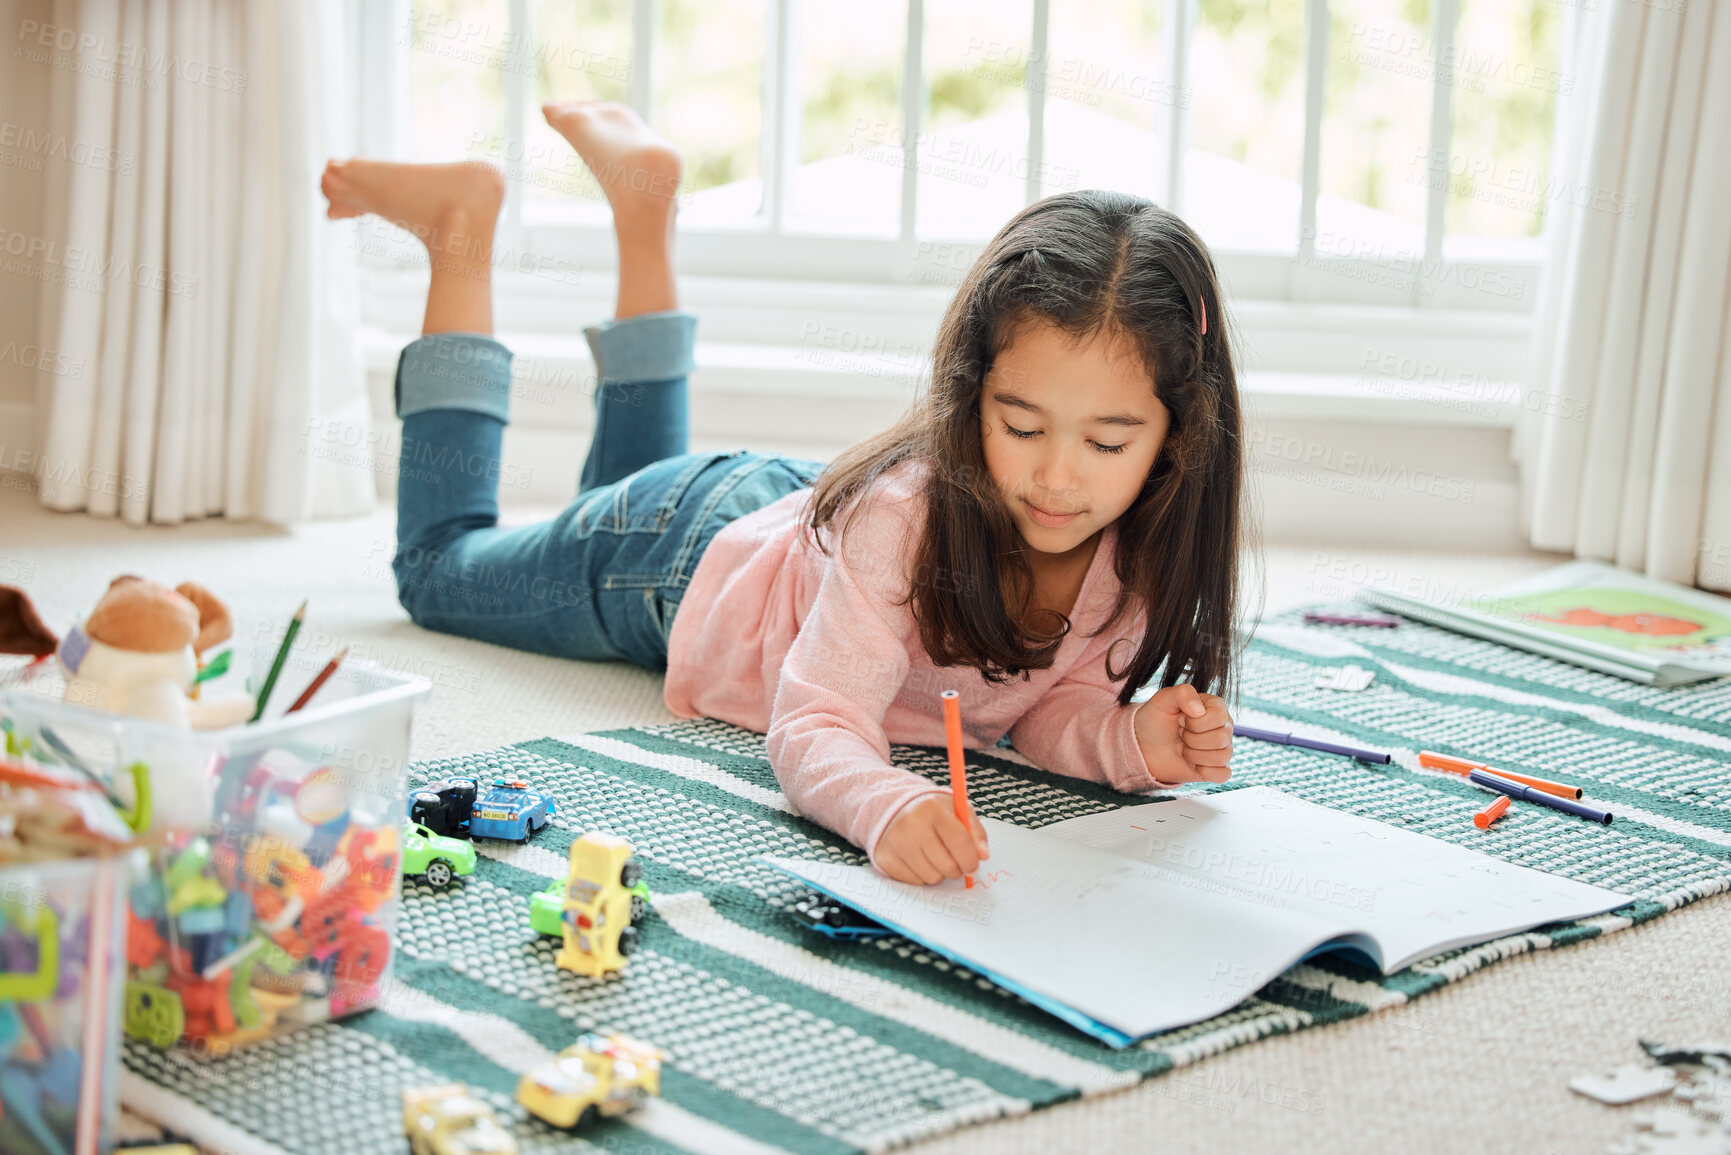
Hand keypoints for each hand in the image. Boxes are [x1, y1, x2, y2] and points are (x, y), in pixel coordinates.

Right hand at [874, 794, 989, 885]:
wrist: (895, 809)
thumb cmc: (931, 812)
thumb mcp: (957, 811)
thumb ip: (975, 831)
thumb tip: (982, 855)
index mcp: (932, 807)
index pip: (959, 841)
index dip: (971, 859)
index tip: (973, 866)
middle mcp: (911, 824)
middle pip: (947, 865)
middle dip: (956, 868)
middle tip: (953, 860)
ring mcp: (895, 842)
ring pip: (932, 877)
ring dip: (938, 872)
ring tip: (933, 856)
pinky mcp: (885, 858)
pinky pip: (915, 882)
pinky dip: (921, 875)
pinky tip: (918, 859)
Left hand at [1133, 685, 1232, 785]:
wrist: (1145, 745)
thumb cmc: (1156, 720)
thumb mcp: (1163, 700)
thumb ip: (1182, 693)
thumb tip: (1199, 710)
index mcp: (1215, 706)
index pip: (1218, 717)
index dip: (1194, 722)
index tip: (1180, 720)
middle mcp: (1224, 726)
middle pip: (1221, 738)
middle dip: (1192, 739)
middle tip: (1180, 734)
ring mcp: (1223, 748)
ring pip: (1222, 757)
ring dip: (1194, 755)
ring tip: (1183, 747)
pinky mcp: (1217, 769)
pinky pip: (1223, 774)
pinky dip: (1204, 771)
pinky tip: (1192, 763)